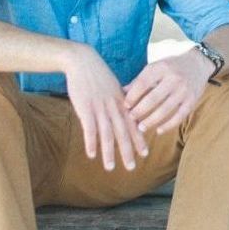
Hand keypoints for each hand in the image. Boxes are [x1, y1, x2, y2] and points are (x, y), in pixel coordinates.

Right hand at [63, 44, 146, 170]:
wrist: (83, 61)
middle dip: (127, 151)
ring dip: (109, 153)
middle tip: (131, 168)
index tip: (145, 154)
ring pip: (107, 134)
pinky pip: (89, 128)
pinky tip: (92, 155)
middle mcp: (114, 107)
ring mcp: (100, 108)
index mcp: (122, 103)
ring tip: (110, 167)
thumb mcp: (113, 88)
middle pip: (123, 133)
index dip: (138, 139)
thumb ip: (120, 101)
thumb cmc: (98, 76)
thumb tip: (126, 113)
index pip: (133, 125)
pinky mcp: (85, 108)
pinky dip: (91, 142)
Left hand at [124, 49, 213, 135]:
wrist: (198, 64)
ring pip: (165, 109)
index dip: (133, 96)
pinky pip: (179, 116)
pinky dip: (168, 125)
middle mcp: (173, 78)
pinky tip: (158, 131)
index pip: (143, 83)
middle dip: (140, 110)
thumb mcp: (155, 67)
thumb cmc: (171, 67)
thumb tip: (122, 92)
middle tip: (131, 119)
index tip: (125, 106)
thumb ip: (139, 80)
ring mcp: (184, 90)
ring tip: (141, 128)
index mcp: (161, 68)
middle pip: (153, 98)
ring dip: (151, 121)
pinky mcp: (192, 100)